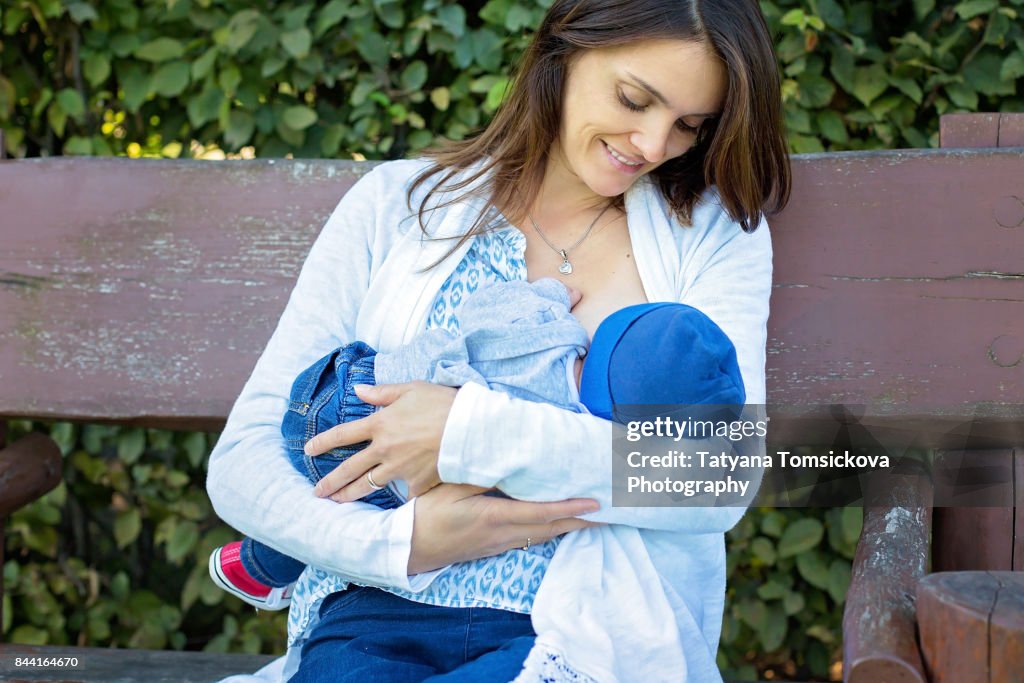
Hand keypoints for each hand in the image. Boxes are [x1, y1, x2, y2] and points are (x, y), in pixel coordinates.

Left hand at [305, 381, 455, 501]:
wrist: (470, 428)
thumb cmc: (443, 403)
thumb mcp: (412, 389)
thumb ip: (383, 392)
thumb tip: (358, 390)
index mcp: (380, 424)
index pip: (343, 435)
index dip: (322, 442)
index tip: (308, 450)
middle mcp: (384, 449)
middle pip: (349, 468)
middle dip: (330, 481)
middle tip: (316, 492)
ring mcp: (400, 468)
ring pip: (368, 486)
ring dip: (350, 495)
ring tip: (337, 502)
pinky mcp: (417, 482)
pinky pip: (404, 492)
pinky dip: (400, 496)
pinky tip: (391, 503)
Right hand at [407, 484, 602, 573]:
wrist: (408, 549)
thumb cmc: (426, 514)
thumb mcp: (450, 488)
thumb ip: (480, 475)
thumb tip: (509, 462)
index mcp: (494, 517)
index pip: (542, 513)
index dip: (571, 508)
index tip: (596, 502)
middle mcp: (503, 535)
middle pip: (552, 528)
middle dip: (582, 521)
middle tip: (610, 512)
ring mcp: (500, 544)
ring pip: (543, 535)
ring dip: (569, 526)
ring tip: (593, 517)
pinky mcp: (494, 548)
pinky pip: (530, 538)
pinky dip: (550, 530)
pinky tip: (559, 523)